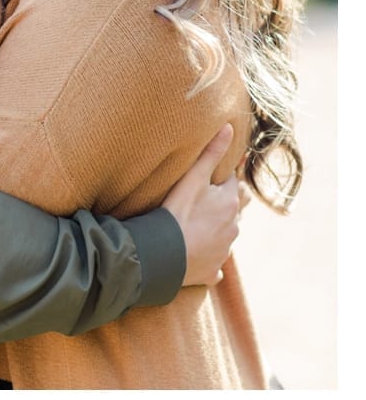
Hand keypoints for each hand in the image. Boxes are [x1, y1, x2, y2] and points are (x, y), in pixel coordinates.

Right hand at [162, 124, 242, 286]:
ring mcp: (223, 252)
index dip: (225, 181)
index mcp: (230, 204)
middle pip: (236, 212)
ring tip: (196, 227)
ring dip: (216, 232)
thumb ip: (211, 153)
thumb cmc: (177, 212)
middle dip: (227, 207)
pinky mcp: (211, 272)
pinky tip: (194, 257)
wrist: (164, 254)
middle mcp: (233, 228)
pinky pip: (213, 265)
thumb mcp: (192, 178)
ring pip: (225, 238)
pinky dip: (206, 260)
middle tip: (208, 202)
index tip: (214, 179)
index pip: (235, 186)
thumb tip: (229, 127)